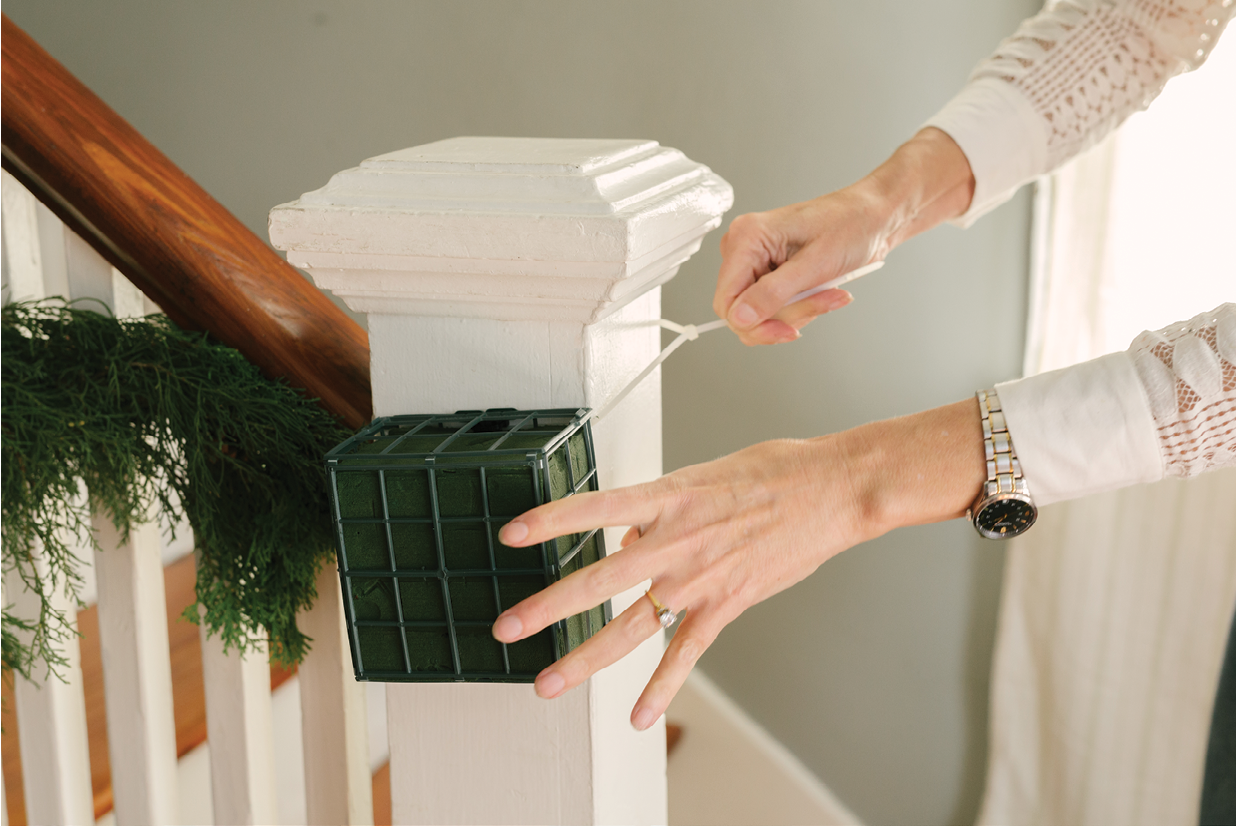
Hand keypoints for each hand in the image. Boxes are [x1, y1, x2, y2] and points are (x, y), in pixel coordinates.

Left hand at [491, 399, 985, 729]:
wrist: (833, 489)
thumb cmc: (774, 471)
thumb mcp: (704, 475)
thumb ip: (659, 509)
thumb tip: (626, 544)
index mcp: (668, 497)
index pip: (594, 508)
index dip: (550, 521)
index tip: (511, 535)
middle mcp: (675, 539)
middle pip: (597, 580)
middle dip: (546, 608)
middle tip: (506, 628)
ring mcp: (699, 577)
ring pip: (631, 625)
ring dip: (585, 658)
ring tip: (548, 682)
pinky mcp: (727, 603)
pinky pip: (686, 652)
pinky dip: (661, 686)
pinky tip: (640, 716)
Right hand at [714, 189, 889, 345]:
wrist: (874, 218)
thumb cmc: (851, 223)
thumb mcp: (814, 264)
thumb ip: (773, 293)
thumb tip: (740, 318)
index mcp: (746, 238)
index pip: (726, 300)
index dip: (751, 322)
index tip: (784, 330)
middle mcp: (746, 250)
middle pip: (744, 311)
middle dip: (783, 316)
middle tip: (818, 304)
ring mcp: (758, 263)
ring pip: (761, 314)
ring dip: (799, 312)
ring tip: (829, 295)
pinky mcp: (772, 274)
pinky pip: (775, 309)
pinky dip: (802, 308)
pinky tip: (825, 293)